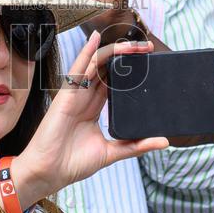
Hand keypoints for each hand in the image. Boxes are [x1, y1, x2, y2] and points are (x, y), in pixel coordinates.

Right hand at [14, 32, 167, 203]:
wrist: (50, 173)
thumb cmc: (72, 163)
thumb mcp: (111, 152)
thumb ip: (135, 145)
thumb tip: (163, 141)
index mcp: (94, 107)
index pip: (115, 81)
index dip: (130, 70)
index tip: (150, 63)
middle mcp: (86, 97)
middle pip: (108, 69)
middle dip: (127, 57)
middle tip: (148, 49)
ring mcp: (76, 95)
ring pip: (96, 65)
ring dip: (114, 52)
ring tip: (133, 44)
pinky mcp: (67, 96)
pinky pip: (78, 69)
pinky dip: (87, 52)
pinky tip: (96, 39)